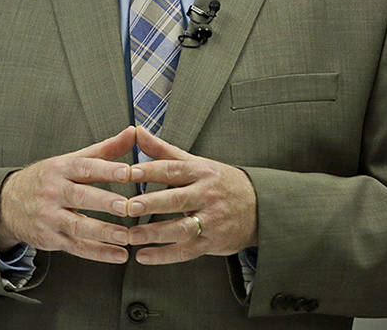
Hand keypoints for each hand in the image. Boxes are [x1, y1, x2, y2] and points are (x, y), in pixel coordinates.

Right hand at [0, 126, 137, 263]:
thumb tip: (133, 132)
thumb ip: (104, 150)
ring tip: (126, 237)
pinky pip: (76, 247)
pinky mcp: (49, 238)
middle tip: (127, 206)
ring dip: (103, 232)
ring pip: (78, 226)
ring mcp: (49, 217)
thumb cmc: (47, 179)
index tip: (128, 172)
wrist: (7, 203)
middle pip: (79, 196)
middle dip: (104, 202)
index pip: (84, 167)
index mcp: (59, 169)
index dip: (106, 170)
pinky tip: (119, 255)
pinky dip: (98, 253)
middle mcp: (52, 191)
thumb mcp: (70, 160)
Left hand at [124, 126, 256, 263]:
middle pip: (176, 199)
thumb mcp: (195, 163)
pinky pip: (186, 251)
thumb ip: (162, 150)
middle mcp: (207, 195)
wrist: (260, 207)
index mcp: (200, 172)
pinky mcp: (213, 242)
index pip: (172, 170)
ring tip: (129, 235)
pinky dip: (163, 256)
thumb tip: (136, 131)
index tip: (128, 172)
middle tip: (127, 207)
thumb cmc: (218, 182)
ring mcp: (211, 220)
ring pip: (180, 228)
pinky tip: (142, 256)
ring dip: (154, 233)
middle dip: (151, 204)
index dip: (150, 171)